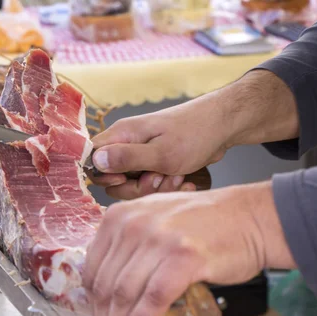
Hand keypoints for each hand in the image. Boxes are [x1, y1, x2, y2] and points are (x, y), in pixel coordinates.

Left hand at [82, 181, 295, 315]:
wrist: (250, 217)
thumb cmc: (205, 223)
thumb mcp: (152, 219)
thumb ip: (127, 244)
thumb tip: (107, 287)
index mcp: (119, 216)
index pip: (93, 268)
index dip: (92, 302)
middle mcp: (133, 224)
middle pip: (106, 284)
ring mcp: (158, 239)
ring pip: (125, 293)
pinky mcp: (183, 256)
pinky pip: (154, 297)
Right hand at [89, 70, 298, 199]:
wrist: (224, 126)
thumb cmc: (195, 134)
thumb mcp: (161, 153)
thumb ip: (126, 159)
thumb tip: (95, 161)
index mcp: (122, 135)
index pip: (92, 158)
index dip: (104, 175)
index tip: (125, 179)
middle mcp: (127, 143)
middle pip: (112, 178)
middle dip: (135, 187)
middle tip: (157, 179)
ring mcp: (140, 153)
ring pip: (132, 184)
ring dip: (154, 188)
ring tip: (177, 178)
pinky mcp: (154, 161)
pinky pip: (149, 182)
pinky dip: (165, 186)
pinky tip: (184, 181)